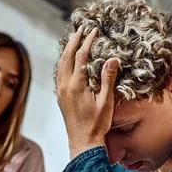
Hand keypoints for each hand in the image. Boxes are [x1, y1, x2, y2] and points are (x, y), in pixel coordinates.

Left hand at [56, 25, 118, 159]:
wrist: (83, 142)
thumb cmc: (96, 124)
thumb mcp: (106, 101)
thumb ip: (108, 79)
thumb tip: (112, 59)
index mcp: (76, 85)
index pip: (81, 56)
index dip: (88, 41)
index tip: (94, 30)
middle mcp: (65, 86)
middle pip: (67, 56)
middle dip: (74, 40)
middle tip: (81, 28)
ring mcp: (60, 91)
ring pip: (60, 64)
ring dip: (67, 50)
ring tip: (74, 39)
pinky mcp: (60, 96)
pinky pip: (59, 73)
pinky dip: (64, 61)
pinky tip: (69, 60)